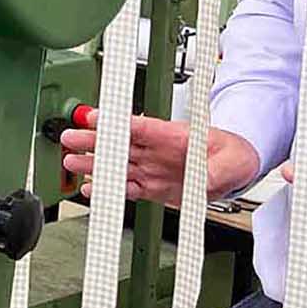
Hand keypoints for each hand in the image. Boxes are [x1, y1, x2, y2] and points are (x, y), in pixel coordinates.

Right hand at [59, 109, 260, 205]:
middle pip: (120, 143)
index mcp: (173, 136)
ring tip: (72, 162)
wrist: (235, 172)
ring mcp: (151, 168)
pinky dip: (110, 189)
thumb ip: (217, 170)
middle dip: (93, 140)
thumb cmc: (234, 156)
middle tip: (71, 138)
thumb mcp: (233, 160)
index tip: (95, 118)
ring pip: (117, 165)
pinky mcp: (152, 186)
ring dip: (95, 165)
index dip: (117, 122)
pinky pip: (127, 188)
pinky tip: (94, 188)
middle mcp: (157, 151)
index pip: (140, 126)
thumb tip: (203, 180)